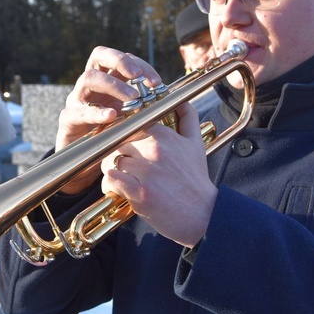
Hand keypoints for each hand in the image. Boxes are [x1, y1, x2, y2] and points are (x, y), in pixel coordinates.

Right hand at [56, 47, 161, 193]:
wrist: (84, 164)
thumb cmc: (111, 135)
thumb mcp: (129, 117)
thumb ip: (143, 105)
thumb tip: (170, 97)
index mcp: (106, 79)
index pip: (121, 59)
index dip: (139, 64)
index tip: (156, 81)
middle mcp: (90, 85)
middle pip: (99, 56)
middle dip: (121, 62)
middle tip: (138, 76)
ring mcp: (76, 100)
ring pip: (88, 79)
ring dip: (113, 85)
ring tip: (132, 98)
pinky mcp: (68, 120)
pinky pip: (79, 111)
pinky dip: (96, 112)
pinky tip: (111, 117)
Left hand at [100, 102, 215, 247]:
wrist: (203, 213)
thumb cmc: (195, 180)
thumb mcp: (195, 144)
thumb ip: (188, 118)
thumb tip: (182, 100)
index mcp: (163, 135)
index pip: (128, 126)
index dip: (123, 137)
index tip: (126, 149)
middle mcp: (154, 149)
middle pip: (116, 143)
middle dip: (116, 154)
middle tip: (123, 167)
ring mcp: (146, 171)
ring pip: (111, 161)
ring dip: (112, 171)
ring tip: (122, 180)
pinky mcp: (139, 192)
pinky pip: (110, 179)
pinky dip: (110, 186)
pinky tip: (119, 191)